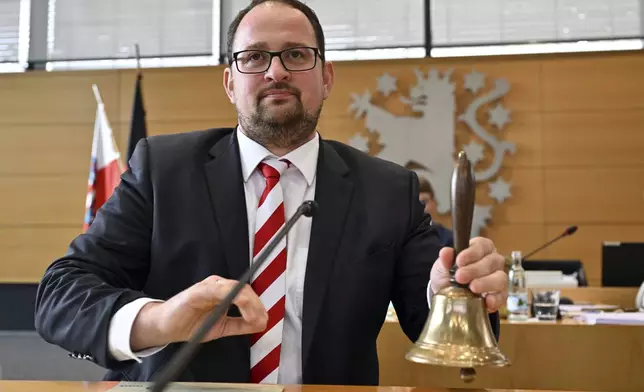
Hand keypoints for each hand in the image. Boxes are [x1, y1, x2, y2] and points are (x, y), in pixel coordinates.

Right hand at [130, 276, 267, 350]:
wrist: (164, 327)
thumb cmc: (189, 324)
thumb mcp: (220, 327)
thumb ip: (240, 325)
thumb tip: (261, 324)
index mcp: (224, 293)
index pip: (247, 294)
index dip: (258, 305)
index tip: (264, 319)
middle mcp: (218, 286)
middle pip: (243, 289)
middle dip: (256, 305)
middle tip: (261, 319)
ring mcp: (208, 287)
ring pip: (234, 287)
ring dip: (247, 301)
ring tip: (253, 316)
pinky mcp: (197, 291)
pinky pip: (216, 290)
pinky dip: (230, 296)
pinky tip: (239, 306)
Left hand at [429, 237, 507, 312]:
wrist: (449, 296)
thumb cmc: (449, 275)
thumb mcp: (443, 266)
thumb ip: (445, 258)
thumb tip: (445, 252)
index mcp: (481, 249)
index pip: (481, 246)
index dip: (471, 253)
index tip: (459, 261)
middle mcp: (494, 261)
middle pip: (491, 261)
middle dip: (475, 269)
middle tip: (460, 277)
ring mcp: (499, 278)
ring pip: (500, 278)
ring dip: (486, 283)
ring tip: (472, 288)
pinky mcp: (500, 295)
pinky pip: (502, 296)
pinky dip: (495, 299)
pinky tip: (487, 301)